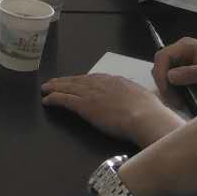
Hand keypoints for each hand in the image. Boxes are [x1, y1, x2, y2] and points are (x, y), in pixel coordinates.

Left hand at [40, 73, 184, 146]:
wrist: (145, 117)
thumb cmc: (151, 112)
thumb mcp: (147, 97)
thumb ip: (140, 96)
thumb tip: (145, 97)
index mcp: (117, 81)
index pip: (95, 78)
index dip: (83, 80)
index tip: (76, 81)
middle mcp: (102, 84)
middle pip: (79, 80)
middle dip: (65, 81)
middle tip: (54, 82)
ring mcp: (92, 93)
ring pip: (68, 87)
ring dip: (55, 87)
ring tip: (45, 88)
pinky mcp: (84, 105)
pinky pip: (64, 99)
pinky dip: (54, 98)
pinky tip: (46, 100)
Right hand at [154, 37, 196, 96]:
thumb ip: (191, 73)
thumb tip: (169, 76)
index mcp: (186, 47)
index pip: (162, 56)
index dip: (160, 72)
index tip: (166, 90)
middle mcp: (181, 53)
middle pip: (160, 67)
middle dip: (164, 84)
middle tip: (175, 101)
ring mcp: (182, 64)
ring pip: (164, 77)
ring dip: (168, 91)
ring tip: (180, 104)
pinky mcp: (185, 76)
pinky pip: (172, 84)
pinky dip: (174, 94)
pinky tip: (183, 102)